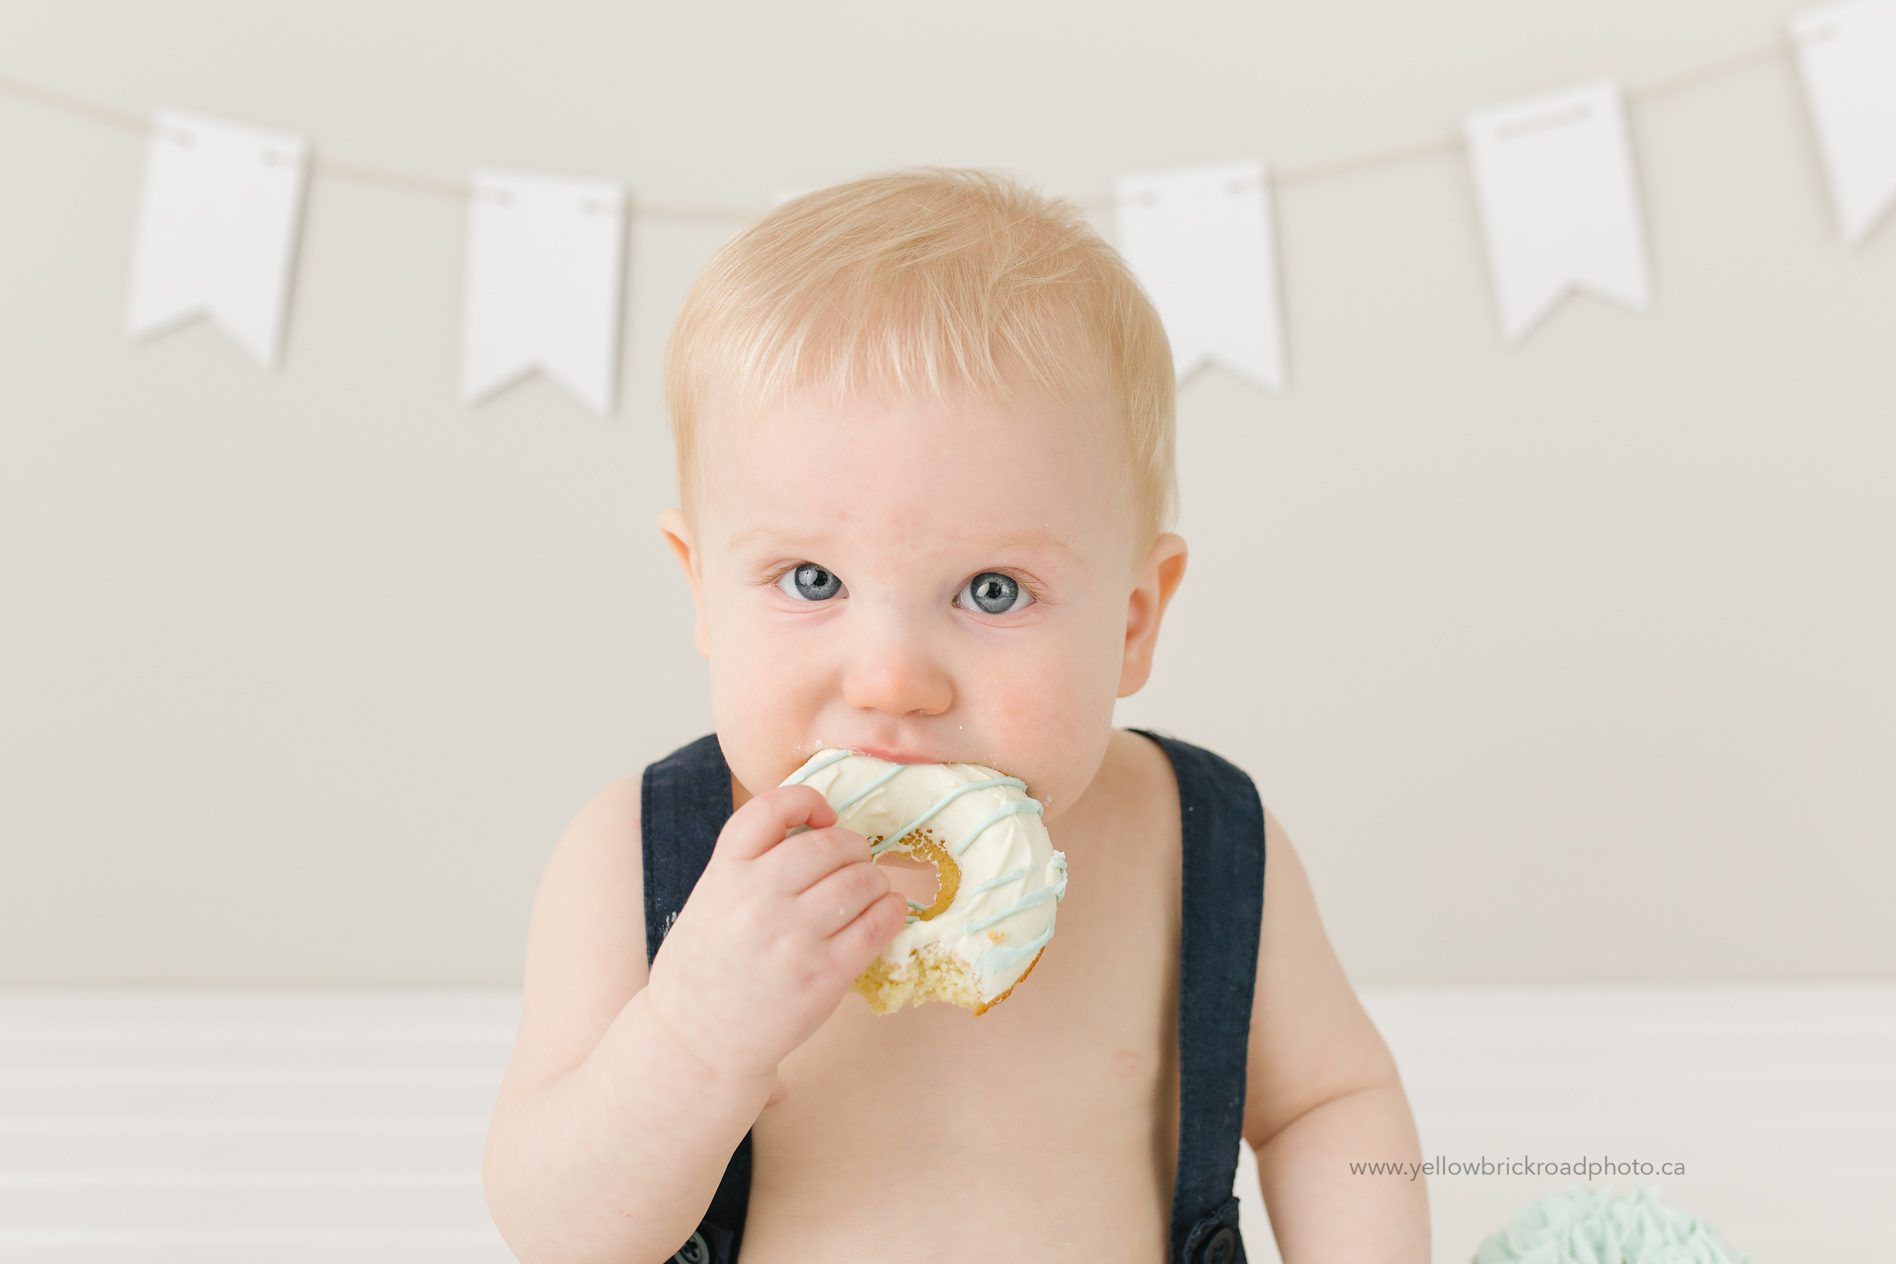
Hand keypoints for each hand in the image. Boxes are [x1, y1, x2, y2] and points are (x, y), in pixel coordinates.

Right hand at [644, 784, 909, 1086]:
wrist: (695, 1042)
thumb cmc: (707, 968)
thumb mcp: (711, 900)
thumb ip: (752, 865)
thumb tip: (820, 830)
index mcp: (725, 873)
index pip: (771, 808)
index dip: (807, 801)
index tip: (823, 816)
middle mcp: (756, 899)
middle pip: (829, 844)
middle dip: (852, 848)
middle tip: (855, 862)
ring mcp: (791, 939)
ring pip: (860, 881)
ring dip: (875, 880)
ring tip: (871, 890)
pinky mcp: (822, 977)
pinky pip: (876, 927)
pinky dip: (891, 911)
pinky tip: (887, 912)